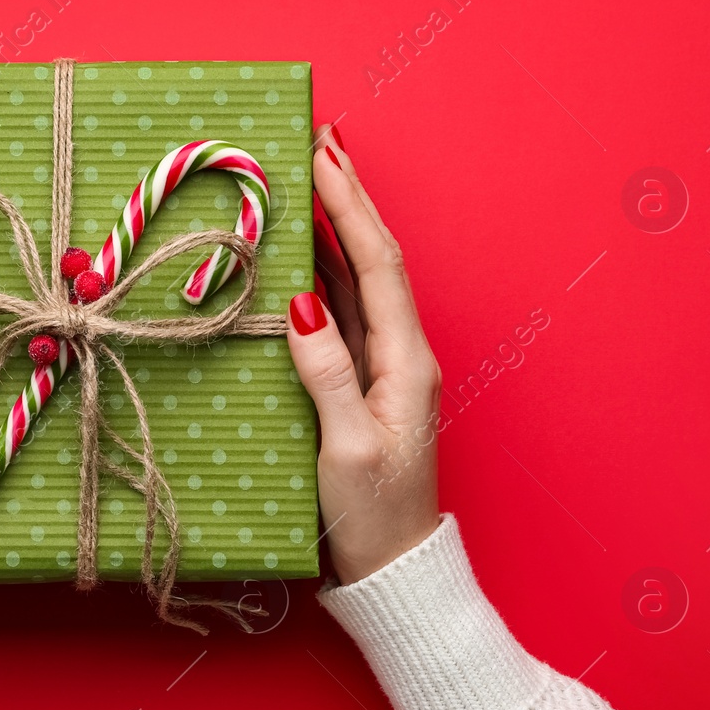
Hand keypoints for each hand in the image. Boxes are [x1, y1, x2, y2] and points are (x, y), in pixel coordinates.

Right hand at [288, 126, 440, 583]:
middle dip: (349, 198)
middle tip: (322, 142)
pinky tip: (302, 253)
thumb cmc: (373, 516)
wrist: (391, 567)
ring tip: (310, 179)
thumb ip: (327, 375)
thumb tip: (302, 305)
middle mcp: (400, 354)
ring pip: (357, 281)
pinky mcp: (358, 384)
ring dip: (335, 228)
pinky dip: (322, 272)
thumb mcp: (348, 449)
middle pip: (374, 260)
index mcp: (406, 362)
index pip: (379, 266)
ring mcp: (380, 368)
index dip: (351, 209)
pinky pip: (341, 314)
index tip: (324, 158)